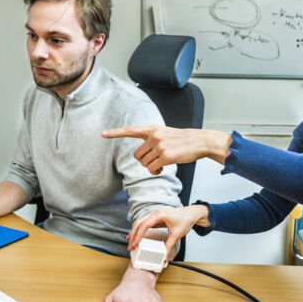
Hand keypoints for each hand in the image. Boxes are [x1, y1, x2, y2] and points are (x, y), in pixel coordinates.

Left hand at [102, 126, 231, 174]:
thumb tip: (143, 158)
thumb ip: (152, 140)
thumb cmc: (183, 140)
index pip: (131, 130)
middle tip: (155, 162)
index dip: (116, 133)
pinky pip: (152, 169)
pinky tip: (163, 169)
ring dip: (151, 168)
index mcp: (153, 129)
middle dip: (144, 162)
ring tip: (161, 165)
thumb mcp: (166, 134)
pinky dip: (156, 172)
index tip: (103, 134)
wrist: (200, 141)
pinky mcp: (166, 156)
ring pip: (144, 164)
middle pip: (137, 156)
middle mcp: (155, 136)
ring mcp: (160, 146)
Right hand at [127, 205, 209, 254]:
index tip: (134, 245)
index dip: (138, 236)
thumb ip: (169, 246)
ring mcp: (154, 214)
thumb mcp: (177, 234)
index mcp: (159, 215)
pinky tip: (135, 236)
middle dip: (133, 236)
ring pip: (139, 223)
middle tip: (130, 247)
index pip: (144, 226)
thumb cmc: (185, 220)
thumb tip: (164, 257)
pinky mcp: (155, 218)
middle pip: (139, 224)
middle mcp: (154, 213)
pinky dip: (138, 230)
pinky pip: (143, 223)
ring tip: (131, 244)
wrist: (190, 213)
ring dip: (134, 233)